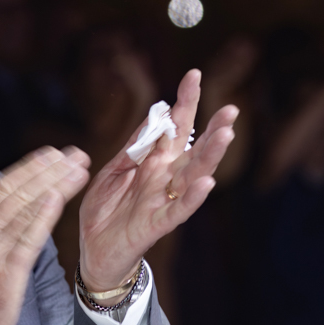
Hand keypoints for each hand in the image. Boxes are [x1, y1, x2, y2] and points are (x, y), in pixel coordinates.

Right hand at [0, 147, 90, 324]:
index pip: (5, 184)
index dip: (32, 166)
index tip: (55, 153)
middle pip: (20, 191)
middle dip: (51, 170)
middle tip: (77, 155)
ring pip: (28, 209)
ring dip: (56, 185)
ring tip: (79, 171)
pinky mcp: (7, 268)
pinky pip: (28, 237)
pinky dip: (43, 215)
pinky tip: (58, 198)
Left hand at [78, 69, 237, 293]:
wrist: (93, 250)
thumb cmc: (105, 210)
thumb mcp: (112, 171)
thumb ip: (132, 147)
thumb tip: (152, 116)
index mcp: (153, 161)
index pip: (174, 127)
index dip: (184, 103)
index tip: (193, 75)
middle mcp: (164, 178)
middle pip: (193, 149)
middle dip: (213, 129)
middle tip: (231, 109)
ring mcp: (164, 200)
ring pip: (193, 175)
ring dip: (210, 156)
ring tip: (225, 135)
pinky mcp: (158, 223)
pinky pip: (179, 209)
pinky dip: (193, 197)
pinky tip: (206, 181)